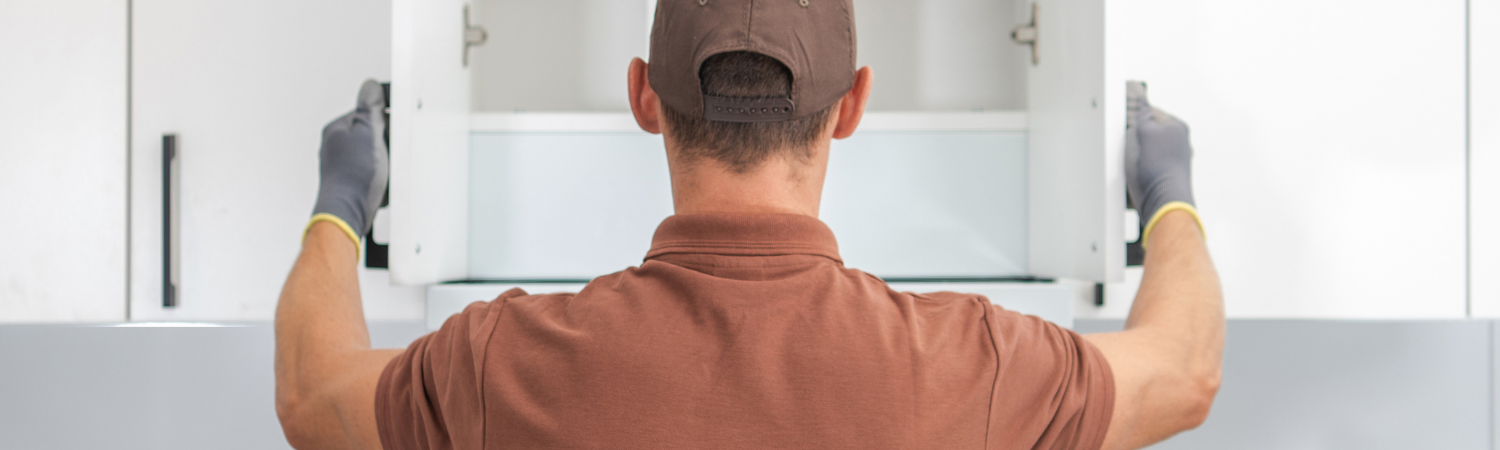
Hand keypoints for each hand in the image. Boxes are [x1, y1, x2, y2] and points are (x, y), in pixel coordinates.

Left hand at [309, 79, 387, 246]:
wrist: (346, 212)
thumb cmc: (353, 177)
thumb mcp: (368, 133)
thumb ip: (369, 108)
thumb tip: (369, 87)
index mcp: (337, 130)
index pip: (366, 114)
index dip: (385, 120)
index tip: (393, 129)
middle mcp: (335, 147)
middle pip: (371, 135)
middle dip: (385, 144)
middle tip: (389, 153)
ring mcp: (341, 166)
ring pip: (373, 157)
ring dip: (384, 163)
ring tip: (384, 172)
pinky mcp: (350, 184)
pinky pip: (372, 175)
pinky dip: (380, 179)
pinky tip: (382, 185)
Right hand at [1125, 80, 1197, 245]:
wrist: (1164, 201)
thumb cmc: (1156, 169)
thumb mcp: (1142, 132)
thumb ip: (1142, 114)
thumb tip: (1142, 102)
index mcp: (1178, 127)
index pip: (1152, 112)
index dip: (1135, 116)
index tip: (1125, 121)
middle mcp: (1180, 143)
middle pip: (1150, 132)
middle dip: (1136, 138)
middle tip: (1128, 146)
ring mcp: (1175, 161)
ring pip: (1148, 151)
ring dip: (1137, 155)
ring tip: (1133, 164)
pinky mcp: (1167, 176)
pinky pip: (1149, 166)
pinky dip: (1140, 169)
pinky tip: (1136, 176)